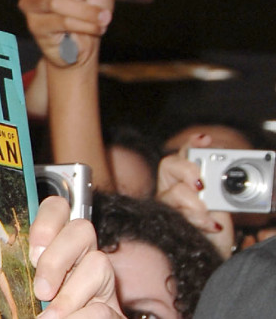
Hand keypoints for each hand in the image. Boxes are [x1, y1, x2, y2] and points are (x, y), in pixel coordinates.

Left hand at [30, 196, 123, 317]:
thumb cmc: (35, 311)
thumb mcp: (19, 295)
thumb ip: (17, 279)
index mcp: (56, 249)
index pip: (58, 209)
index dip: (47, 221)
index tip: (32, 252)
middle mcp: (83, 259)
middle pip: (82, 229)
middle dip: (58, 257)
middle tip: (40, 290)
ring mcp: (103, 285)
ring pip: (99, 264)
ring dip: (71, 294)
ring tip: (51, 317)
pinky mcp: (114, 312)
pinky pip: (104, 308)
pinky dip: (84, 317)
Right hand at [155, 134, 233, 258]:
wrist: (212, 256)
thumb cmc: (215, 231)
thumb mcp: (221, 203)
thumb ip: (218, 186)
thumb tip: (230, 172)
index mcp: (185, 180)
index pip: (183, 154)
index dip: (191, 144)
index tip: (205, 140)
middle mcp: (171, 189)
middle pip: (168, 165)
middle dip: (187, 169)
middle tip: (202, 183)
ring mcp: (166, 205)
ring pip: (173, 191)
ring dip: (194, 203)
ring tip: (209, 214)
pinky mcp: (165, 221)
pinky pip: (177, 213)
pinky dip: (197, 219)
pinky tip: (210, 224)